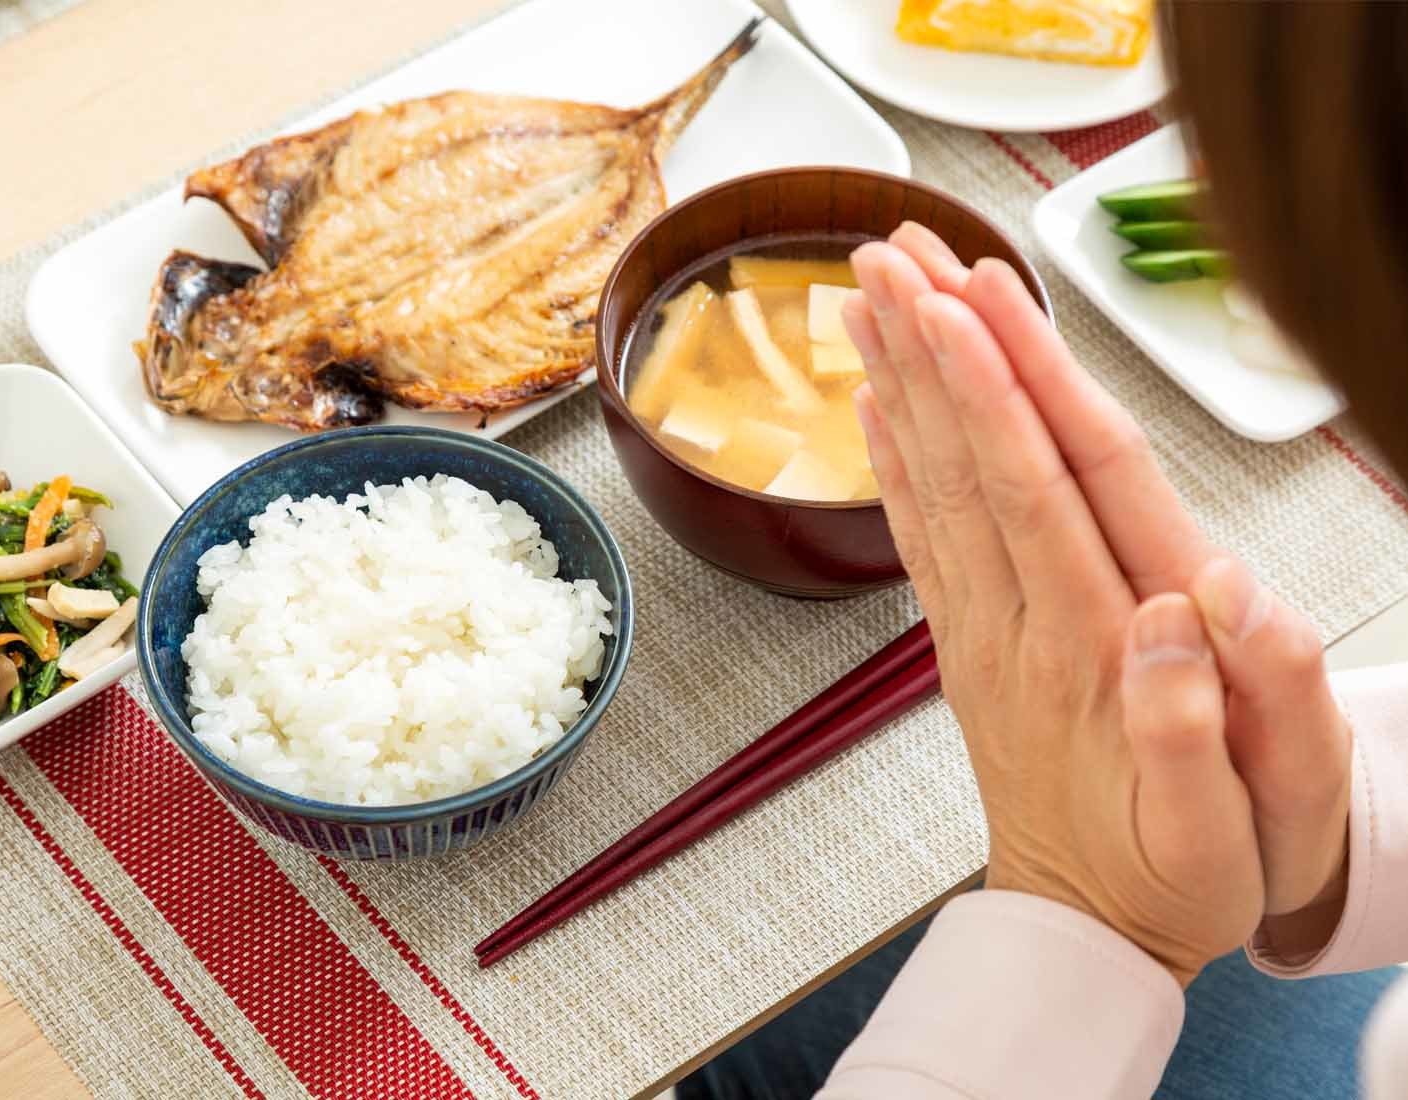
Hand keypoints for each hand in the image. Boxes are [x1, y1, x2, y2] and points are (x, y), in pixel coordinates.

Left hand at [845, 239, 1262, 984]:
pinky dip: (895, 464)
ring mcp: (984, 632)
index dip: (1001, 392)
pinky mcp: (967, 646)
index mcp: (1095, 647)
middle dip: (931, 349)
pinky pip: (921, 539)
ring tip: (868, 293)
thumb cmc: (1179, 871)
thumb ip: (1219, 719)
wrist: (1087, 931)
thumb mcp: (1240, 826)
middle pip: (971, 462)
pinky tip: (876, 403)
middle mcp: (1024, 623)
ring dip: (900, 383)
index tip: (960, 303)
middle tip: (891, 251)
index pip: (1041, 492)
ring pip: (934, 485)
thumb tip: (1197, 607)